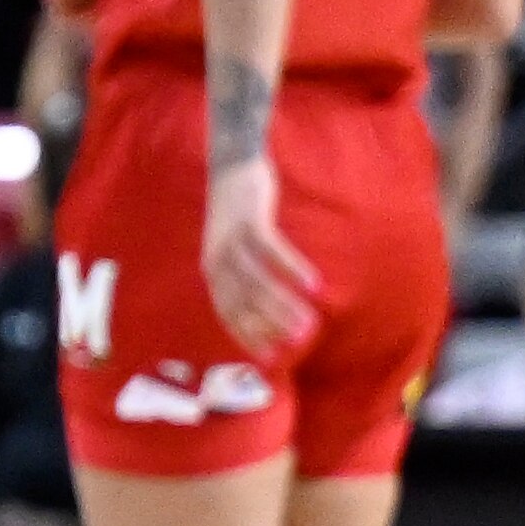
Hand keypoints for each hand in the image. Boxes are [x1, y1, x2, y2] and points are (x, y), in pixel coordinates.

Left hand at [199, 154, 324, 355]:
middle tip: (299, 344)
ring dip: (284, 304)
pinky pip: (271, 250)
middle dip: (272, 326)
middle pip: (245, 302)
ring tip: (310, 322)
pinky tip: (312, 284)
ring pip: (259, 281)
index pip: (228, 314)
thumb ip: (245, 275)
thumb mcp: (235, 249)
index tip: (271, 358)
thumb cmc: (239, 215)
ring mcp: (231, 241)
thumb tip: (268, 307)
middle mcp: (217, 261)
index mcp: (212, 272)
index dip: (249, 336)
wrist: (231, 166)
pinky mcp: (249, 221)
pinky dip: (291, 268)